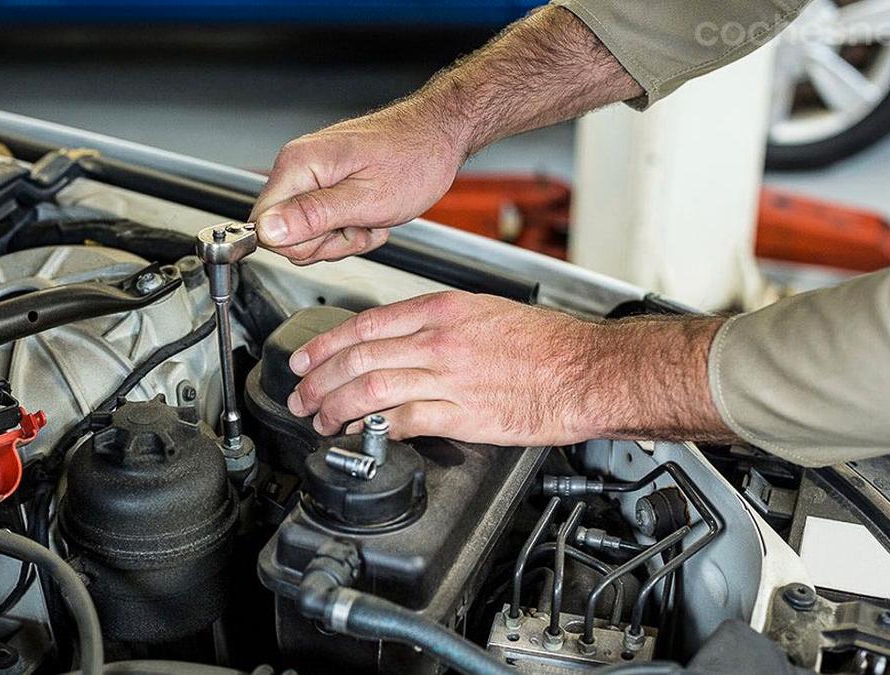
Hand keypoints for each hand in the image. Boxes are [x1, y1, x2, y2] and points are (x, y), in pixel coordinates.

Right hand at [250, 101, 466, 264]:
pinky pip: (323, 224)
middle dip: (327, 242)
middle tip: (360, 224)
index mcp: (299, 165)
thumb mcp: (366, 199)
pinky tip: (370, 214)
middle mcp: (298, 167)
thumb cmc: (415, 158)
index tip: (335, 233)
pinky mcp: (324, 184)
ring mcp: (311, 175)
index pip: (264, 225)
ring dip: (343, 237)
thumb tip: (268, 231)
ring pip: (307, 234)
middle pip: (285, 234)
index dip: (301, 243)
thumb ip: (313, 216)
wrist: (438, 137)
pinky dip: (350, 229)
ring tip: (370, 217)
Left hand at [284, 291, 602, 445]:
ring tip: (322, 420)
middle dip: (318, 382)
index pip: (365, 326)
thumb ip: (437, 324)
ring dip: (337, 408)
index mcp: (442, 310)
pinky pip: (405, 421)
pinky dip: (376, 428)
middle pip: (358, 359)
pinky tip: (364, 432)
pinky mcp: (464, 415)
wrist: (588, 370)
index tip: (304, 361)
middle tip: (300, 397)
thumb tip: (398, 340)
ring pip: (372, 390)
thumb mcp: (485, 312)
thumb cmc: (547, 343)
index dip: (324, 346)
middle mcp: (439, 341)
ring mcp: (449, 378)